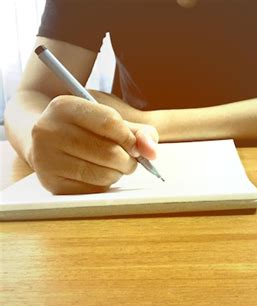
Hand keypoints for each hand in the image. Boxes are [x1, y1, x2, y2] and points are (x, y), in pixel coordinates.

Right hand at [29, 95, 158, 194]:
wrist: (47, 140)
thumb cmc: (87, 128)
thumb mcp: (109, 119)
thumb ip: (139, 132)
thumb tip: (152, 151)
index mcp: (64, 106)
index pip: (110, 122)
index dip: (130, 138)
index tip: (134, 145)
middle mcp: (48, 131)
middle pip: (109, 152)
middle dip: (129, 160)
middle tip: (130, 160)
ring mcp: (46, 158)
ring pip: (102, 174)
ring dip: (118, 173)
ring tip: (114, 166)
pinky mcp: (51, 183)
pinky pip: (92, 190)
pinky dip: (105, 184)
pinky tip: (99, 175)